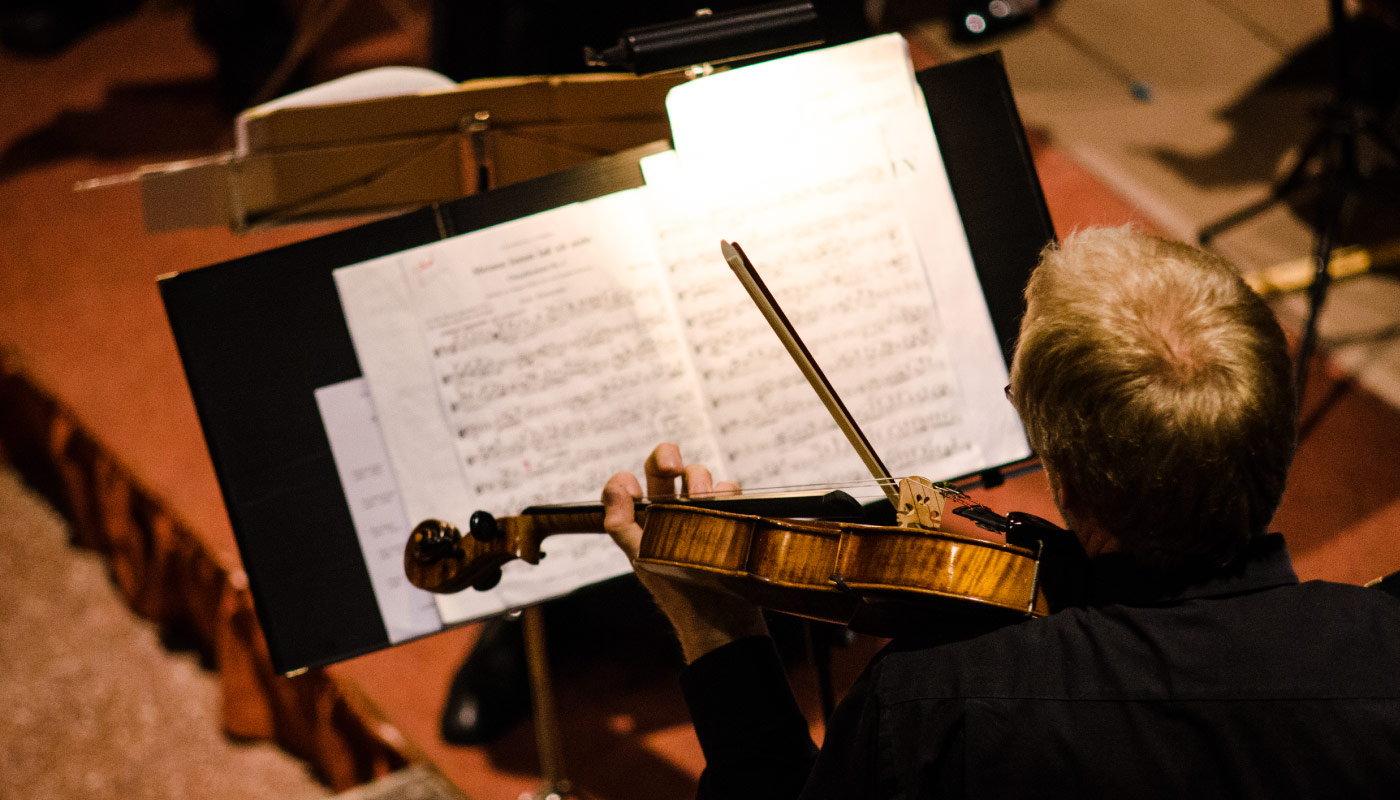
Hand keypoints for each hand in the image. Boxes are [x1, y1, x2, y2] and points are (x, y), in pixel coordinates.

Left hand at [602, 443, 766, 662]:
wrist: (719, 619)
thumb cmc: (677, 593)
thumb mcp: (642, 559)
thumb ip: (621, 524)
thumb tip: (616, 488)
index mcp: (644, 521)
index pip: (629, 486)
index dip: (626, 482)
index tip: (633, 489)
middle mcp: (671, 511)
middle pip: (665, 467)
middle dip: (666, 456)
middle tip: (673, 468)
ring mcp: (701, 511)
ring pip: (698, 475)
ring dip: (698, 481)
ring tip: (701, 502)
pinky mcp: (729, 516)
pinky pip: (728, 490)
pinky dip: (726, 493)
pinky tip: (725, 511)